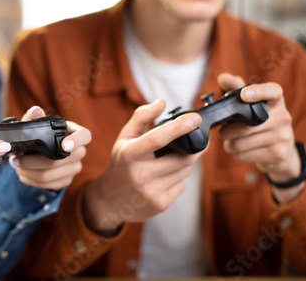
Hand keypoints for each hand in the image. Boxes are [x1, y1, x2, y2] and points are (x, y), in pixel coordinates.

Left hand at [10, 106, 91, 190]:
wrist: (42, 151)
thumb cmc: (43, 134)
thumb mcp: (38, 124)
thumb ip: (34, 118)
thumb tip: (35, 111)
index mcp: (76, 133)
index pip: (85, 136)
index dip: (77, 141)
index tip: (64, 145)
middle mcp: (79, 152)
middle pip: (59, 161)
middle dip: (33, 161)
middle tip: (16, 158)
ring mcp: (74, 168)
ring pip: (50, 175)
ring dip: (28, 172)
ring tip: (16, 165)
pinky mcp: (66, 181)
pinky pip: (48, 185)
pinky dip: (31, 181)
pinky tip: (23, 174)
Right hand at [83, 99, 203, 233]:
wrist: (109, 200)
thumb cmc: (121, 163)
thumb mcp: (125, 138)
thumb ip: (142, 117)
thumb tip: (162, 101)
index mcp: (130, 154)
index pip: (158, 138)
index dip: (179, 127)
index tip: (196, 118)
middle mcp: (140, 174)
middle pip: (182, 157)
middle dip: (191, 148)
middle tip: (189, 143)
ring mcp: (151, 191)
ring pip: (185, 171)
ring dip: (182, 164)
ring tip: (165, 164)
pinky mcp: (160, 204)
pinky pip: (182, 185)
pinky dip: (177, 179)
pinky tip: (162, 179)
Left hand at [218, 73, 303, 203]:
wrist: (281, 151)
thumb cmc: (259, 123)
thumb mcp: (251, 105)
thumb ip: (236, 89)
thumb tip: (223, 77)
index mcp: (276, 101)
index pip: (272, 91)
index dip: (257, 92)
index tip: (242, 95)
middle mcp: (283, 117)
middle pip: (244, 126)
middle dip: (226, 131)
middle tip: (225, 130)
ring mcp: (282, 136)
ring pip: (240, 143)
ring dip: (229, 144)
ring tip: (233, 141)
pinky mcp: (277, 153)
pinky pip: (242, 155)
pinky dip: (236, 154)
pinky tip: (243, 150)